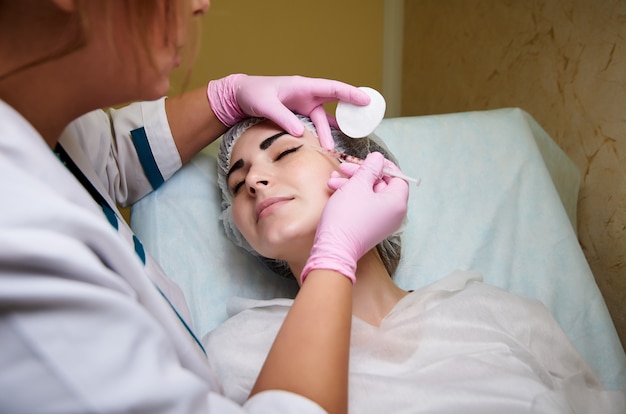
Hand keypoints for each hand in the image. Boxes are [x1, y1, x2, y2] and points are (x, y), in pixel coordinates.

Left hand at [207, 74, 369, 147]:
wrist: (240, 96)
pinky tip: (324, 146)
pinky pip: (314, 125)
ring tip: (331, 149)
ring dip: (328, 133)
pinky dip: (320, 135)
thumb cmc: (252, 94)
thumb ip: (283, 117)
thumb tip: (300, 133)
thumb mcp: (266, 105)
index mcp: (303, 86)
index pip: (333, 88)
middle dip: (349, 113)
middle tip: (362, 125)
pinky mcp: (298, 115)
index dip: (350, 94)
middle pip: (335, 103)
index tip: (365, 101)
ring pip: (323, 120)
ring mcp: (304, 105)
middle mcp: (307, 95)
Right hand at [300, 152, 408, 283]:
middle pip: (381, 185)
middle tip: (344, 167)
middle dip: (360, 174)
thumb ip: (370, 168)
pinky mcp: (368, 227)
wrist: (334, 248)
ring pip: (369, 194)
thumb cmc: (348, 216)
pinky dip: (351, 196)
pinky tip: (334, 189)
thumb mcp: (358, 185)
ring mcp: (381, 222)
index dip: (383, 166)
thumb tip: (378, 158)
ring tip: (333, 179)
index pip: (398, 178)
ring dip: (351, 184)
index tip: (368, 160)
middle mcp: (393, 214)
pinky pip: (364, 206)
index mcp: (397, 203)